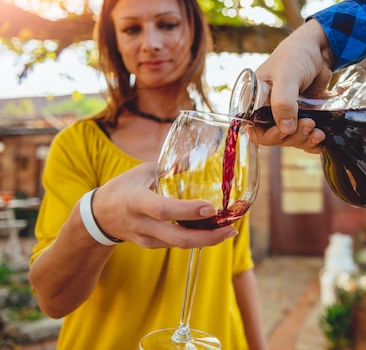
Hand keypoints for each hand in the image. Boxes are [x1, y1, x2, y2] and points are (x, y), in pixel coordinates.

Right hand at [91, 163, 238, 248]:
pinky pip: (177, 245)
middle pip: (177, 238)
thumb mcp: (144, 171)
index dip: (188, 211)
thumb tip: (198, 155)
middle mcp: (141, 224)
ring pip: (179, 245)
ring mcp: (146, 238)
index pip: (164, 210)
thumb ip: (171, 166)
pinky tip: (214, 232)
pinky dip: (197, 239)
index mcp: (137, 201)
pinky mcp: (151, 246)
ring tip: (229, 230)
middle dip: (207, 237)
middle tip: (230, 229)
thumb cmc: (124, 187)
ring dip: (207, 240)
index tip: (211, 208)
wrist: (99, 216)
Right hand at [253, 19, 333, 150]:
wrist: (319, 48)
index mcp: (254, 100)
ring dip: (304, 139)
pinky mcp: (301, 115)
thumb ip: (283, 102)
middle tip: (310, 125)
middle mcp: (266, 109)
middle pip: (275, 136)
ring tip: (319, 132)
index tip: (286, 132)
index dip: (269, 135)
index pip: (254, 129)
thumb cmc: (296, 55)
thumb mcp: (287, 75)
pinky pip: (303, 135)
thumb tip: (286, 129)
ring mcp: (285, 113)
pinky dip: (311, 142)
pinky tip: (321, 142)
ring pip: (291, 138)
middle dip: (293, 136)